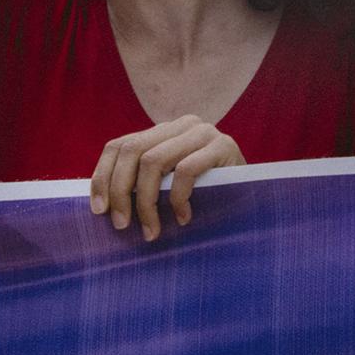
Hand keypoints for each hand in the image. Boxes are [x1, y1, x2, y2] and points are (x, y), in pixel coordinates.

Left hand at [89, 117, 244, 240]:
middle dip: (121, 191)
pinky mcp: (224, 145)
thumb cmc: (206, 196)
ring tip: (151, 230)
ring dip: (146, 201)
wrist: (255, 195)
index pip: (120, 145)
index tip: (98, 211)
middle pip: (132, 151)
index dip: (103, 177)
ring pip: (154, 161)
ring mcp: (204, 132)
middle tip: (122, 225)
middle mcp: (181, 124)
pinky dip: (178, 199)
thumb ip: (142, 181)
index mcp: (163, 130)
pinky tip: (184, 219)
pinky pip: (185, 170)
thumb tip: (99, 204)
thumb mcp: (169, 184)